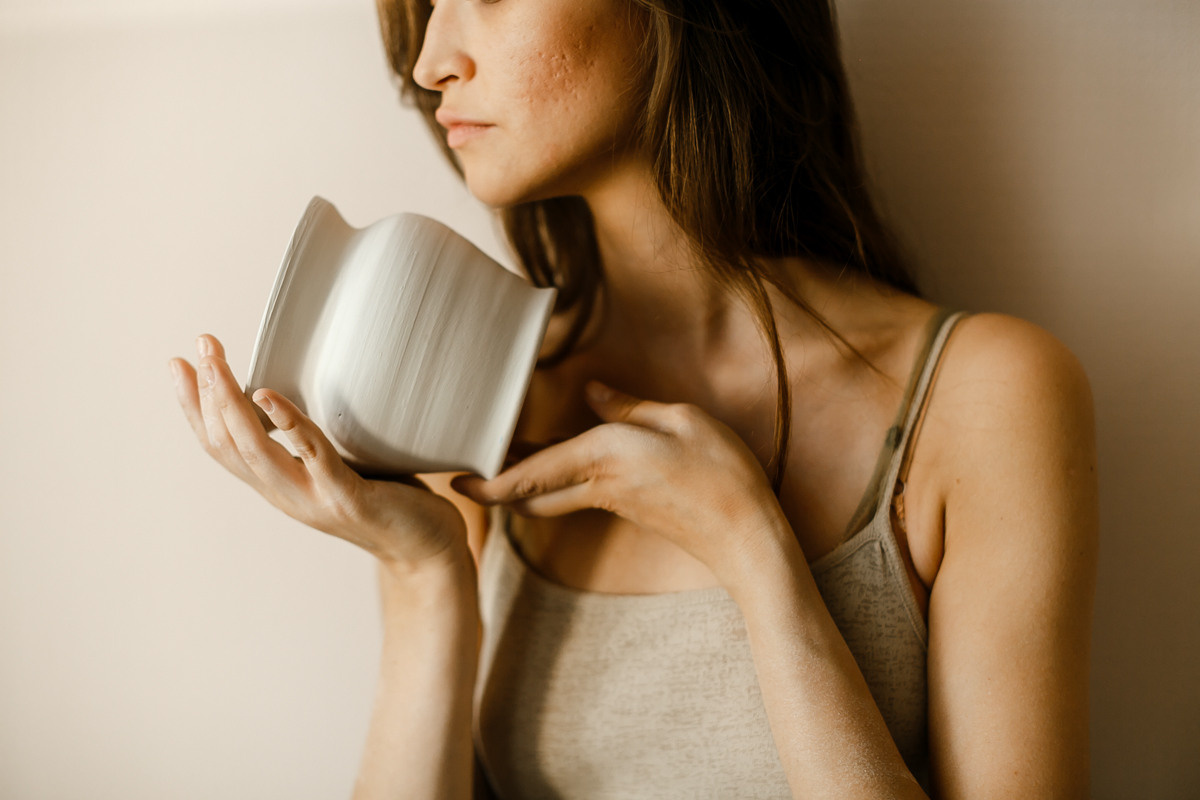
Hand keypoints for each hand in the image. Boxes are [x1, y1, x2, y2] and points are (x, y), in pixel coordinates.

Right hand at [169, 334, 470, 573]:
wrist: (429, 553)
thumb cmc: (392, 503)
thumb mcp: (340, 468)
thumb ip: (314, 443)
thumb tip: (300, 394)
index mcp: (280, 486)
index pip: (222, 447)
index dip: (195, 408)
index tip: (179, 365)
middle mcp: (286, 495)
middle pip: (228, 443)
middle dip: (206, 392)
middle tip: (199, 344)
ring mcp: (313, 499)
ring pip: (255, 449)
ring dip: (230, 401)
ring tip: (218, 361)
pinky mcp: (346, 498)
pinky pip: (311, 455)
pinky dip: (286, 422)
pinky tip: (267, 393)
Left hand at [451, 381, 786, 583]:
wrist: (744, 536)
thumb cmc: (721, 474)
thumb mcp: (682, 419)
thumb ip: (630, 406)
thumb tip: (592, 394)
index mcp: (603, 456)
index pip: (528, 474)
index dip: (485, 482)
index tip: (454, 481)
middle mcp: (597, 482)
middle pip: (527, 495)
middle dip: (493, 488)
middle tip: (466, 471)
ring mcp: (610, 501)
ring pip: (548, 496)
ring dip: (521, 483)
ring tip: (501, 456)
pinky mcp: (626, 508)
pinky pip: (575, 494)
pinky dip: (554, 481)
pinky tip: (554, 459)